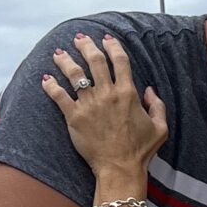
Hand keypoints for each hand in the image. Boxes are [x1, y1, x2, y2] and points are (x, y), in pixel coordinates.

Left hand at [42, 34, 168, 184]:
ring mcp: (90, 105)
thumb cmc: (140, 151)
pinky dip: (51, 85)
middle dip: (85, 46)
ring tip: (58, 53)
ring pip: (74, 74)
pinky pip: (59, 96)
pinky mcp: (75, 117)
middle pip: (94, 61)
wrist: (120, 168)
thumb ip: (157, 105)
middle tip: (79, 39)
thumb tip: (149, 89)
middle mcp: (108, 94)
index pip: (119, 61)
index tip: (106, 39)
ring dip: (65, 60)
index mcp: (128, 93)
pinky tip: (45, 78)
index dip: (112, 46)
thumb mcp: (160, 128)